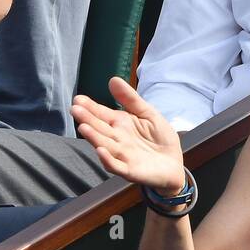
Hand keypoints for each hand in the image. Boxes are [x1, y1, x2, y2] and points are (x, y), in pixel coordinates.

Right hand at [72, 77, 186, 195]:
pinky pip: (116, 166)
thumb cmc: (159, 137)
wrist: (174, 163)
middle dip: (87, 120)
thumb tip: (112, 79)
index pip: (102, 114)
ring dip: (94, 138)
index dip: (90, 107)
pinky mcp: (130, 170)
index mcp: (120, 124)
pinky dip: (108, 160)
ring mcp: (122, 155)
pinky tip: (100, 151)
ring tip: (83, 127)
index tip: (78, 99)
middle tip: (75, 109)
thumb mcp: (147, 113)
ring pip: (105, 146)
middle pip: (100, 128)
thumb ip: (130, 98)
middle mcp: (117, 139)